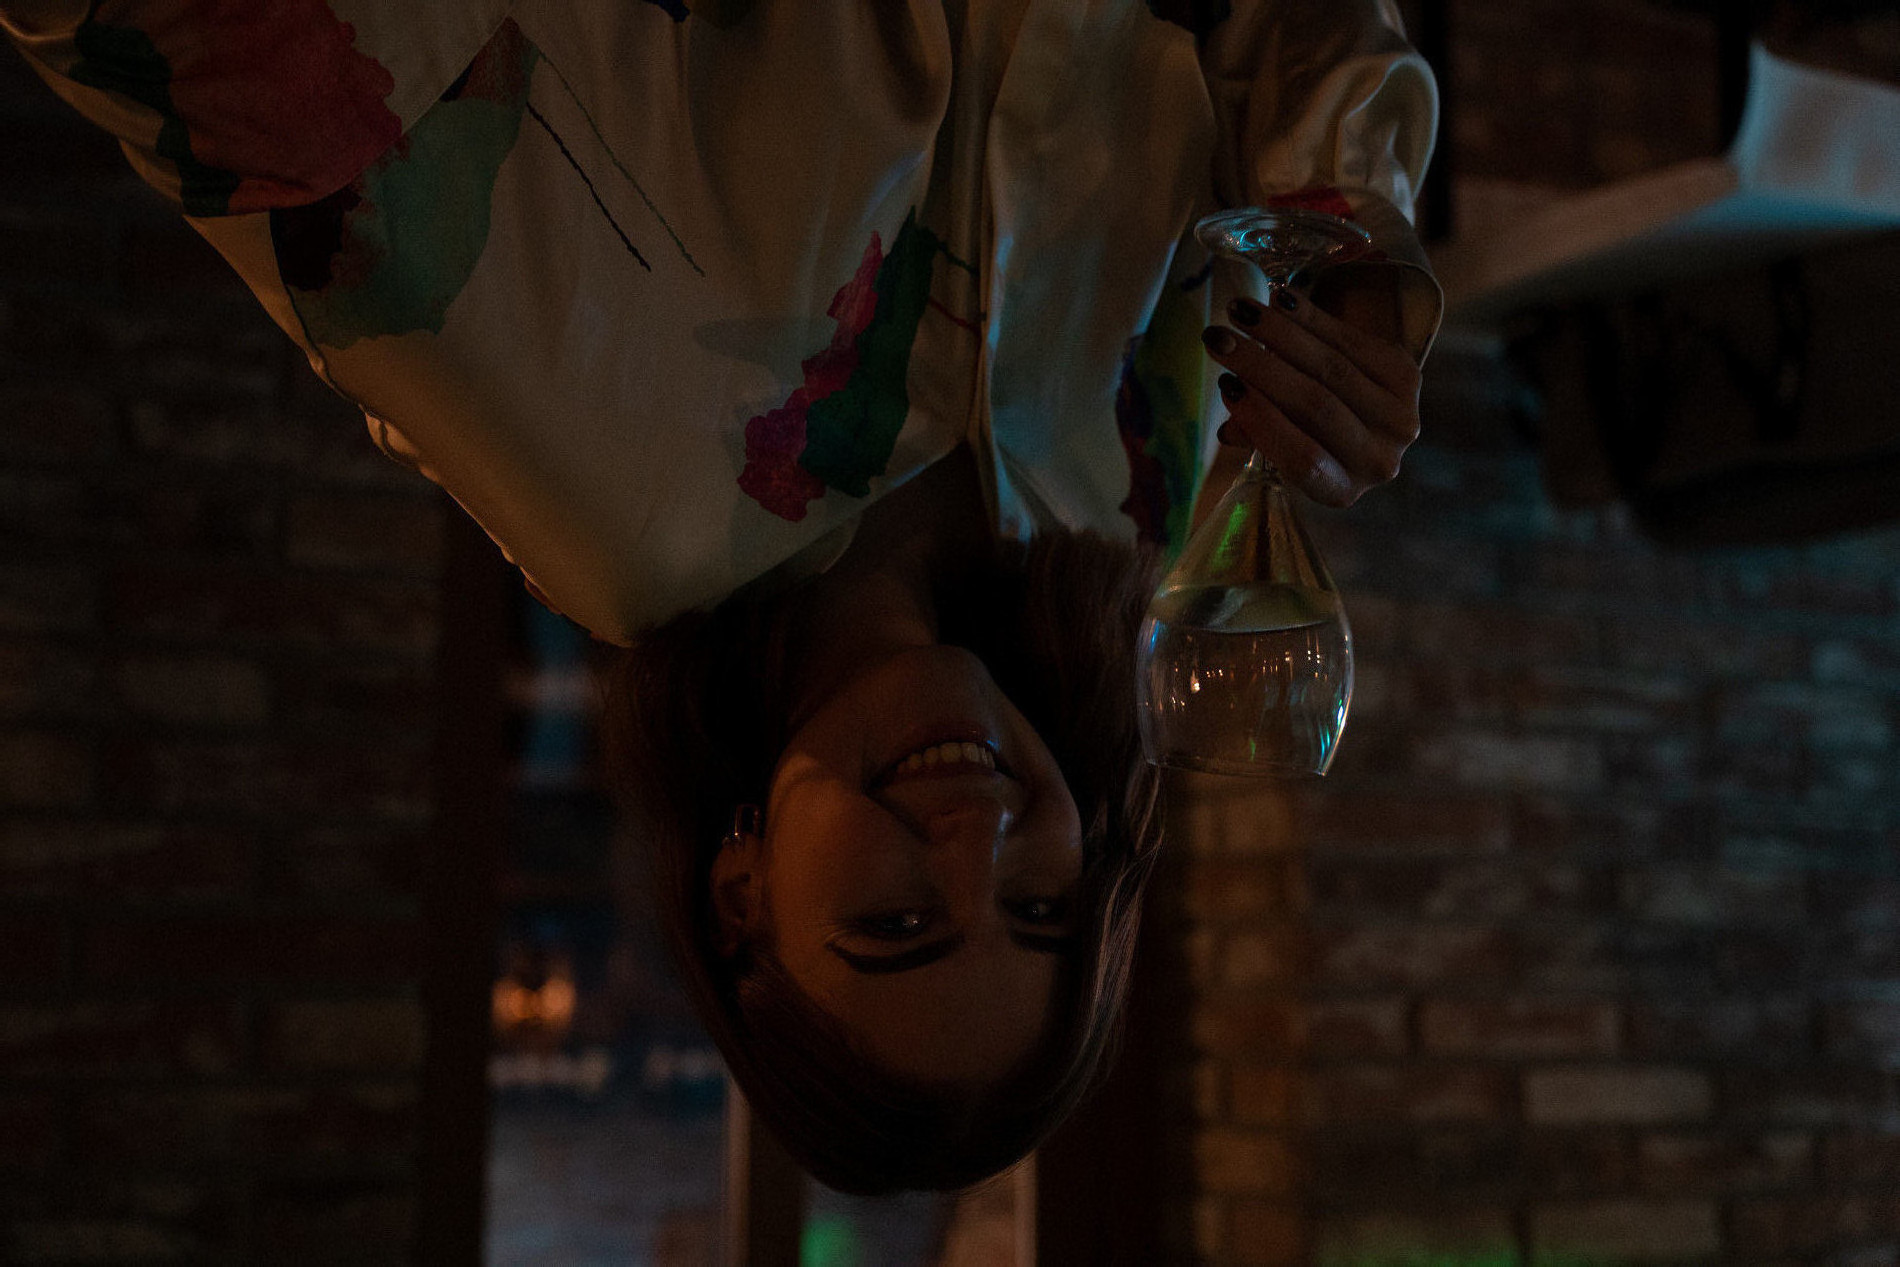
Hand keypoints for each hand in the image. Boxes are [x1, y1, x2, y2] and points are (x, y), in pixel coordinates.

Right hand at [1200, 288, 1421, 507]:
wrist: (1367, 403)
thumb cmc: (1312, 431)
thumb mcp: (1285, 439)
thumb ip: (1258, 432)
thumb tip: (1230, 428)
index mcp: (1340, 490)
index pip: (1302, 460)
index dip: (1263, 422)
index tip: (1225, 386)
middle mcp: (1377, 461)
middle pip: (1316, 407)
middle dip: (1261, 367)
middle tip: (1219, 339)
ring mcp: (1400, 420)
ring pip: (1333, 368)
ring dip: (1280, 334)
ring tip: (1240, 311)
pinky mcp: (1409, 378)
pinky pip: (1353, 342)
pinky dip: (1311, 318)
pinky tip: (1279, 300)